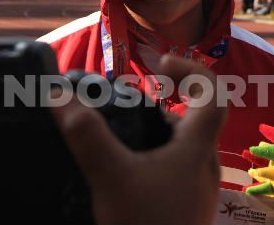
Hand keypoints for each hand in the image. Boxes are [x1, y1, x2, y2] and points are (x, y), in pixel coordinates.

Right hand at [49, 55, 226, 224]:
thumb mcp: (110, 177)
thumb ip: (86, 134)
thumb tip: (60, 95)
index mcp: (196, 150)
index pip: (212, 94)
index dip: (190, 70)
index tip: (158, 64)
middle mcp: (204, 168)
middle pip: (197, 119)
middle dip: (167, 100)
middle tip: (134, 97)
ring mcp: (197, 192)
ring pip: (186, 148)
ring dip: (160, 131)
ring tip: (125, 133)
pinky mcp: (185, 211)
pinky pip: (176, 172)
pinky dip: (155, 159)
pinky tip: (127, 174)